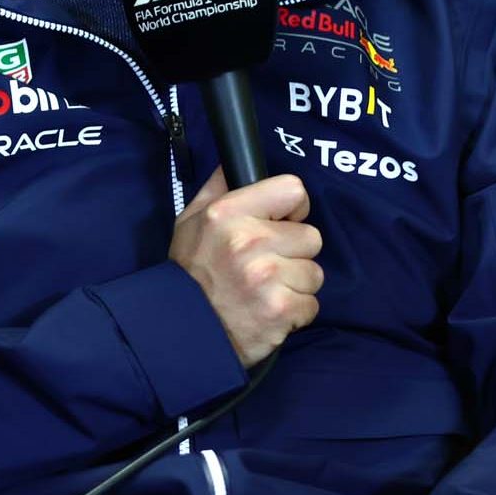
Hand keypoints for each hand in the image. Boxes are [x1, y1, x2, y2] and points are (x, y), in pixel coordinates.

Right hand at [169, 168, 322, 367]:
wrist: (181, 333)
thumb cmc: (189, 274)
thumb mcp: (190, 222)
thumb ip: (217, 189)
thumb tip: (236, 161)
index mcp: (228, 213)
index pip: (293, 190)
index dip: (292, 208)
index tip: (281, 223)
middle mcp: (249, 241)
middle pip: (312, 236)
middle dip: (294, 252)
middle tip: (267, 266)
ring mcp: (267, 277)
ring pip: (314, 273)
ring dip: (295, 284)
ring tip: (266, 291)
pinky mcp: (280, 310)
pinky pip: (311, 305)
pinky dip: (295, 313)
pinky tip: (269, 311)